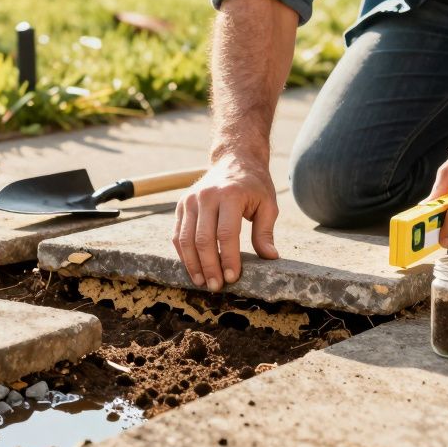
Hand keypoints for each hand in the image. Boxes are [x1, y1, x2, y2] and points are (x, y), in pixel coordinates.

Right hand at [172, 157, 280, 291]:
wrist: (234, 160)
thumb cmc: (254, 186)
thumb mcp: (268, 205)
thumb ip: (265, 232)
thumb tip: (270, 257)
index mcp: (230, 194)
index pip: (227, 233)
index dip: (228, 258)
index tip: (232, 277)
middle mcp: (206, 196)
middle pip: (203, 239)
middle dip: (209, 266)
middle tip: (216, 286)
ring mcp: (190, 200)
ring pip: (185, 239)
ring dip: (193, 264)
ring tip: (202, 282)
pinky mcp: (182, 205)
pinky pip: (177, 234)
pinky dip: (183, 254)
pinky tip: (193, 269)